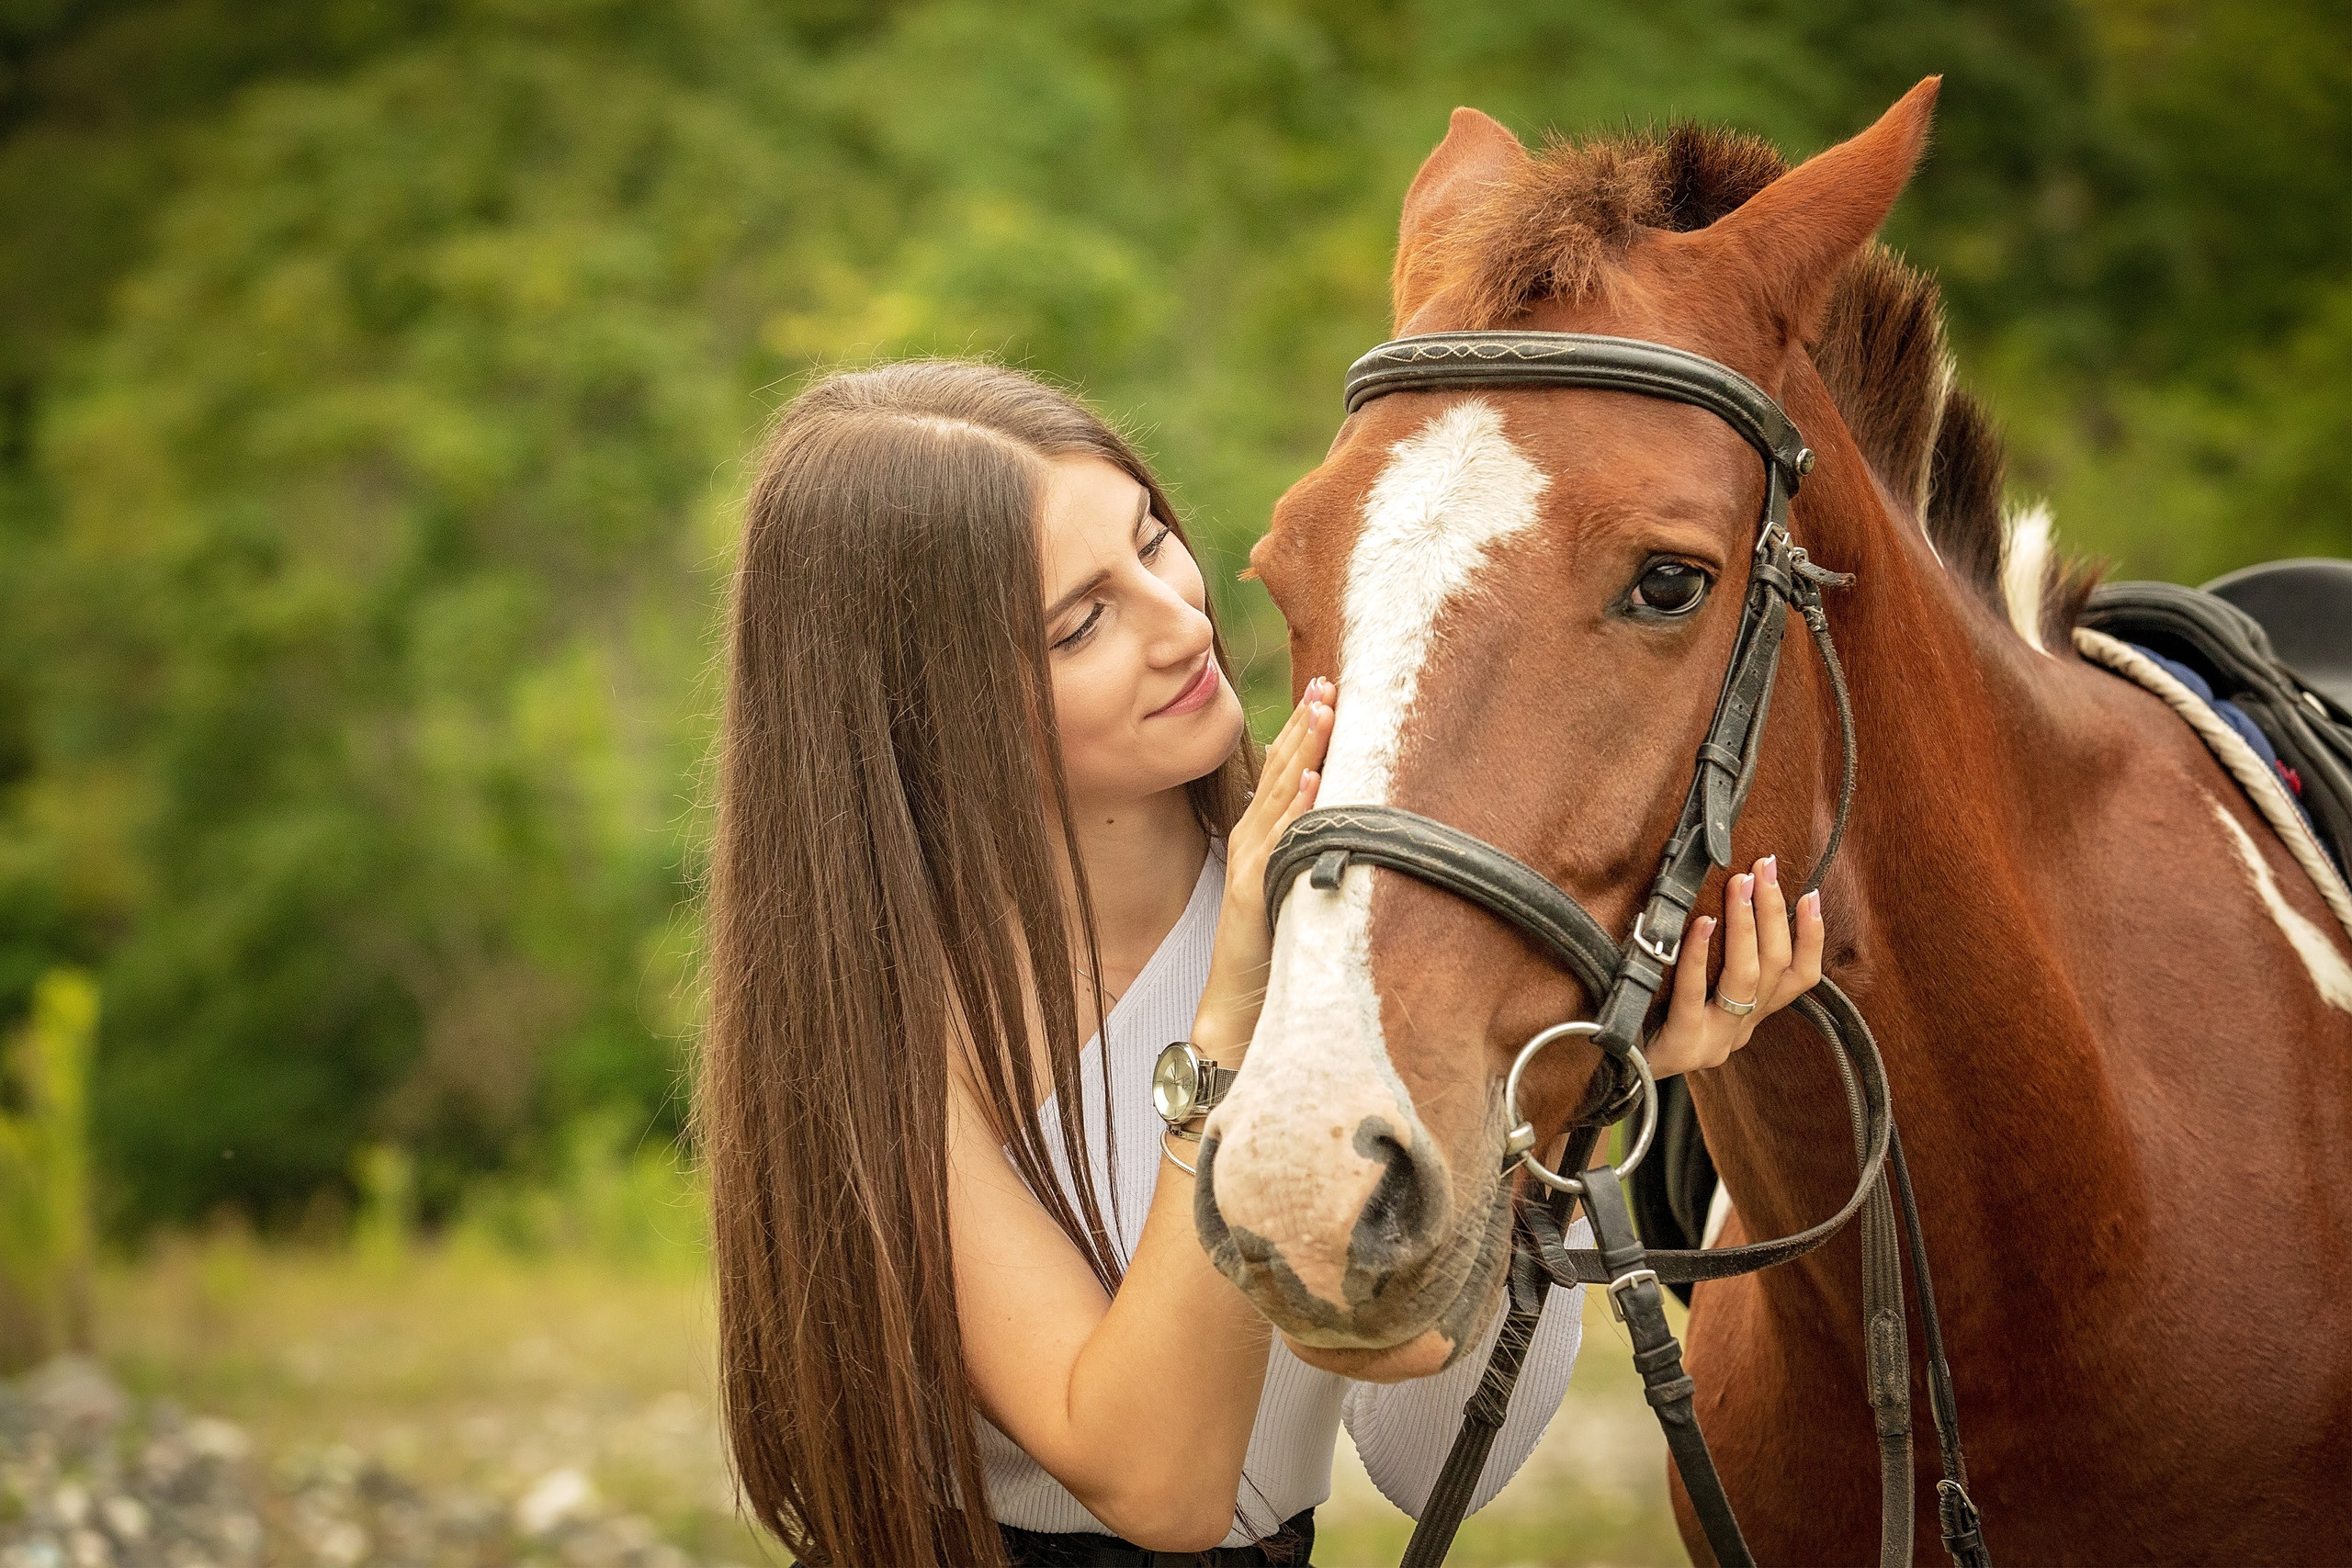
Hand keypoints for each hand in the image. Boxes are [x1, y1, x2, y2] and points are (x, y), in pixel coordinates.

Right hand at [1191, 677, 1334, 1057]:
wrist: (1237, 999)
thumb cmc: (1269, 943)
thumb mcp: (1289, 881)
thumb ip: (1301, 844)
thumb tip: (1330, 807)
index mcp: (1259, 833)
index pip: (1282, 768)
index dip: (1301, 728)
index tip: (1325, 690)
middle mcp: (1250, 839)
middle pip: (1279, 769)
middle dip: (1305, 724)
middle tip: (1329, 683)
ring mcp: (1250, 862)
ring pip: (1279, 795)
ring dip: (1303, 750)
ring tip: (1323, 711)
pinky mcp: (1252, 890)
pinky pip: (1278, 842)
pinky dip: (1294, 808)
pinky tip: (1309, 779)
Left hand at [1647, 854, 1824, 1076]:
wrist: (1607, 1067)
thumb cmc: (1646, 1016)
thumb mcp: (1692, 990)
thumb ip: (1716, 961)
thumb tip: (1731, 897)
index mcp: (1749, 1015)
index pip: (1798, 978)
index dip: (1811, 938)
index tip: (1812, 894)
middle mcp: (1738, 1031)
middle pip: (1774, 969)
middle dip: (1774, 913)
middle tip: (1765, 869)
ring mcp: (1713, 1043)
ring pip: (1745, 981)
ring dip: (1746, 926)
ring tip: (1740, 886)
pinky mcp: (1681, 1048)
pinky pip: (1692, 997)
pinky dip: (1698, 957)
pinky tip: (1701, 925)